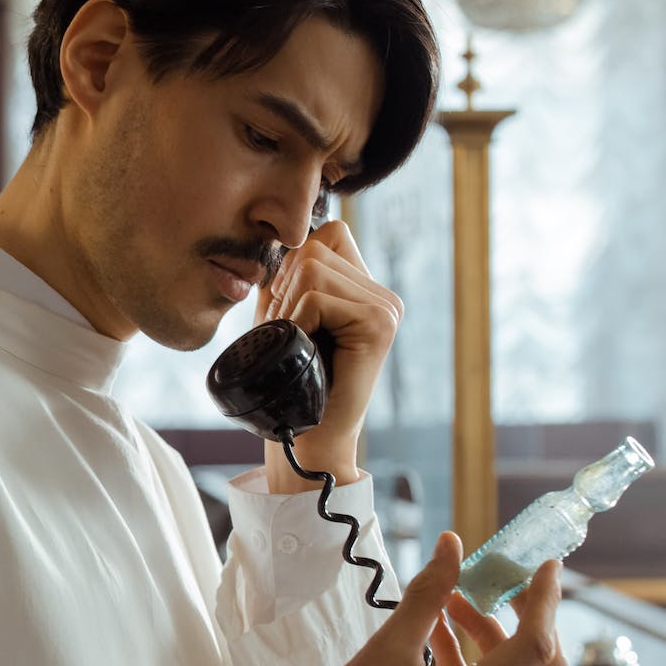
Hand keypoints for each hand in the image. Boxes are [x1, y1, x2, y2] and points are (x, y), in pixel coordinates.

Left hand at [257, 220, 399, 492]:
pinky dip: (297, 321)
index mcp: (364, 288)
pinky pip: (316, 297)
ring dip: (288, 307)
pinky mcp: (379, 323)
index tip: (286, 309)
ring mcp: (385, 307)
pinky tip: (305, 348)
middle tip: (289, 333)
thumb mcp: (283, 315)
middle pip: (315, 246)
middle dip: (285, 288)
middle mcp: (382, 294)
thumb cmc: (288, 377)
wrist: (306, 431)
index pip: (327, 233)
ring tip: (296, 342)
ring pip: (312, 267)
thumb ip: (287, 275)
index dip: (292, 264)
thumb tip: (280, 236)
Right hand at [269, 532, 570, 665]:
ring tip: (449, 610)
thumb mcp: (382, 651)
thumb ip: (425, 597)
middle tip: (501, 587)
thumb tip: (451, 546)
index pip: (535, 645)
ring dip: (498, 645)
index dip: (544, 599)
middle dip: (532, 622)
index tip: (543, 564)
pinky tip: (439, 647)